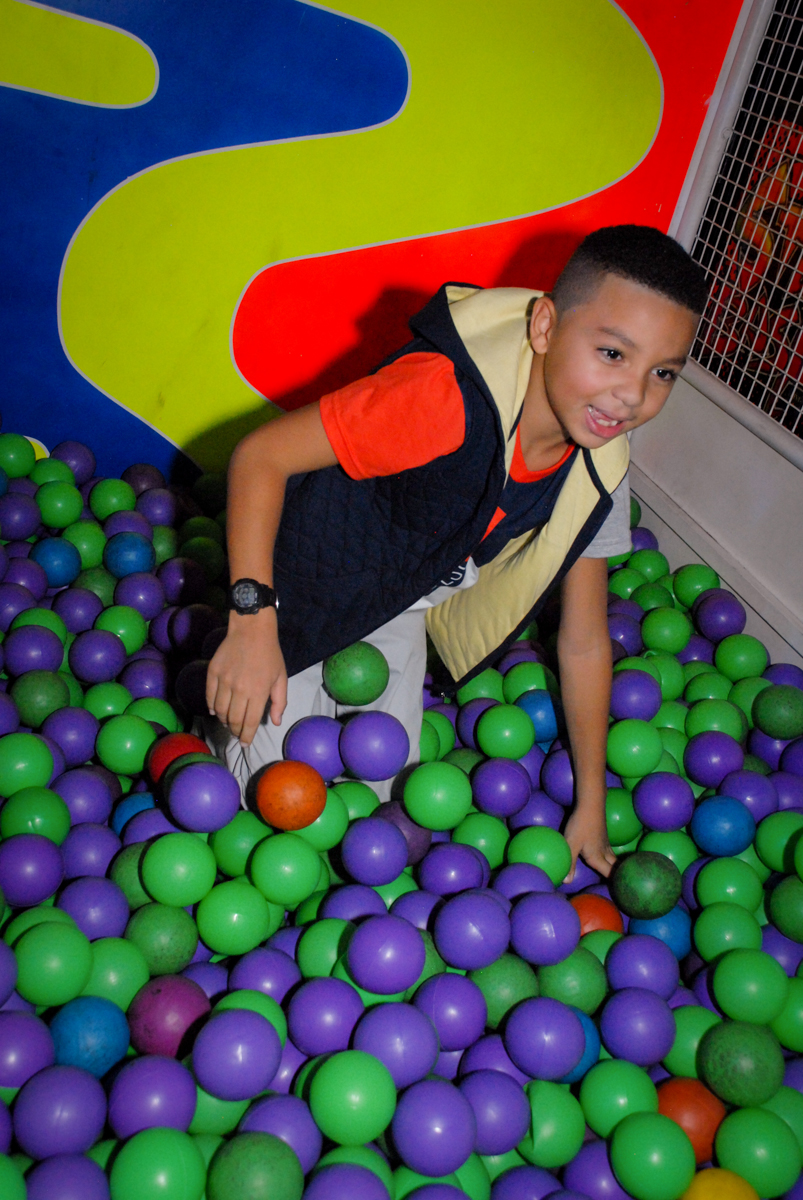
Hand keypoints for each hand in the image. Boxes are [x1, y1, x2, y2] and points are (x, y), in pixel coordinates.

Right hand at [206, 609, 286, 744]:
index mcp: (258, 692)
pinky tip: (216, 711)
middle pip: (233, 720)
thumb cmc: (269, 654)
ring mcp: (224, 681)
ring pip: (220, 711)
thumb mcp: (281, 678)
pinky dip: (212, 707)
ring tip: (229, 721)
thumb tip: (275, 722)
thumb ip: (279, 702)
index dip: (246, 737)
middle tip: (237, 733)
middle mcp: (240, 689)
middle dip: (235, 731)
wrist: (251, 629)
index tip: (245, 743)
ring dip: (224, 720)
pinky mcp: (213, 673)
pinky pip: (209, 697)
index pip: (249, 723)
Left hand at [563, 806, 616, 882]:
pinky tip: (605, 857)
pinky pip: (610, 852)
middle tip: (620, 887)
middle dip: (618, 877)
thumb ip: (569, 863)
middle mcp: (604, 852)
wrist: (591, 804)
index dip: (615, 884)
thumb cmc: (580, 824)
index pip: (610, 874)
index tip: (620, 893)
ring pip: (614, 859)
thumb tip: (566, 882)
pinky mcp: (603, 836)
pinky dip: (611, 858)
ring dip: (615, 868)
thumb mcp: (571, 844)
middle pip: (615, 868)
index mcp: (598, 857)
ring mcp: (605, 844)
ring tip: (617, 876)